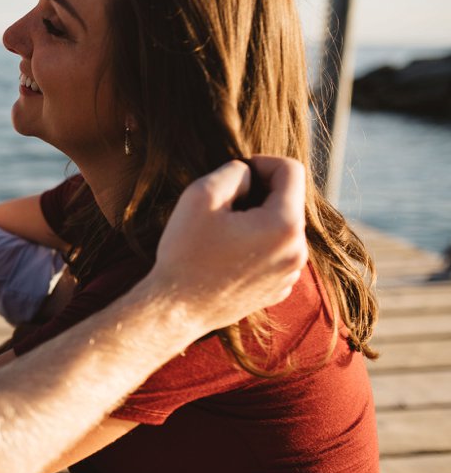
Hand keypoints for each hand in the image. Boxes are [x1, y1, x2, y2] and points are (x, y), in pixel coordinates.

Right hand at [148, 157, 307, 332]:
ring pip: (282, 228)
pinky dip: (257, 245)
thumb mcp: (200, 195)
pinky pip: (276, 253)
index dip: (263, 162)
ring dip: (258, 220)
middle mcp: (297, 251)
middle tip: (223, 206)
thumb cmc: (185, 253)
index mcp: (284, 225)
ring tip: (222, 233)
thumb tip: (250, 175)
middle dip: (259, 194)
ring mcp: (290, 274)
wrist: (175, 310)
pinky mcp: (278, 289)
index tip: (238, 172)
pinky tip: (227, 255)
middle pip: (288, 201)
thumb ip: (233, 171)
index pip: (291, 171)